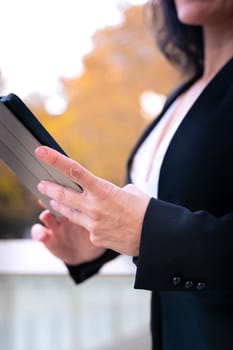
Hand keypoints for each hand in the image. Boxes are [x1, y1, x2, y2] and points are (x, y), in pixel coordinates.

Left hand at [35, 146, 150, 255]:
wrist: (153, 236)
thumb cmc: (145, 210)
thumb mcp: (130, 192)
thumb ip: (111, 191)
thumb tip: (105, 195)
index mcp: (103, 190)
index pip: (74, 171)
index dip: (55, 160)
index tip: (41, 152)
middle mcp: (94, 206)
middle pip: (62, 195)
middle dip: (49, 188)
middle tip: (41, 184)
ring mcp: (92, 224)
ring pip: (69, 213)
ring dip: (61, 206)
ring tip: (55, 201)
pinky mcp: (94, 237)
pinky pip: (85, 228)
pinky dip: (87, 223)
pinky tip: (96, 222)